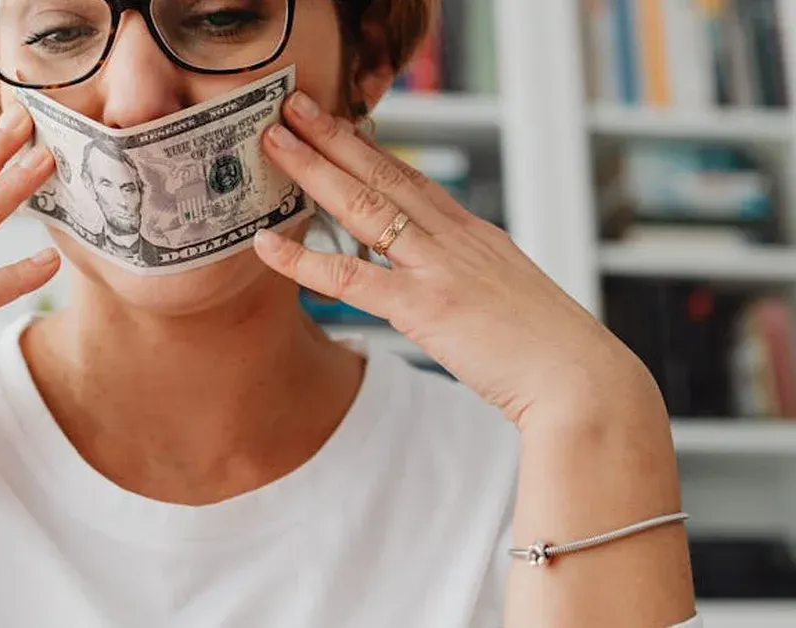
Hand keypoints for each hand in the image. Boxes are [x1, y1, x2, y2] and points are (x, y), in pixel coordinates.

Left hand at [254, 92, 657, 426]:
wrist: (584, 381)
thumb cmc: (550, 350)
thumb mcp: (509, 295)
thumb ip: (470, 280)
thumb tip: (444, 285)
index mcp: (475, 235)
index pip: (413, 179)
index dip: (370, 149)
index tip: (338, 126)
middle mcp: (456, 239)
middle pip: (385, 175)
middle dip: (334, 138)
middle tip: (294, 110)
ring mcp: (440, 268)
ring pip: (365, 207)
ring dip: (315, 171)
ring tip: (276, 144)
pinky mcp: (426, 308)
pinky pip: (351, 277)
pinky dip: (304, 259)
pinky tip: (267, 245)